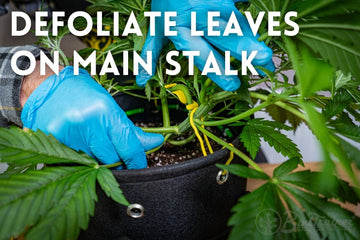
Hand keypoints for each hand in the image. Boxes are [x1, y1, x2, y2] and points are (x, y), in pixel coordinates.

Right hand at [21, 66, 163, 168]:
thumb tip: (155, 143)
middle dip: (118, 161)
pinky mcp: (53, 142)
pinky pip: (75, 162)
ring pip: (94, 164)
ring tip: (93, 146)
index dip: (137, 161)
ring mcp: (68, 133)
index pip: (129, 146)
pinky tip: (79, 148)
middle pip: (112, 160)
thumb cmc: (82, 95)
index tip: (139, 165)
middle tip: (116, 155)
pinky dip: (81, 161)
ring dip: (98, 161)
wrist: (47, 87)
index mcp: (105, 111)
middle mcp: (87, 122)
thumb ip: (130, 130)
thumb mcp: (111, 107)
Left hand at [136, 0, 274, 91]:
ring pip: (239, 24)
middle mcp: (201, 17)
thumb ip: (150, 54)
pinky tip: (257, 33)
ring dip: (252, 40)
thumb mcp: (156, 26)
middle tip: (265, 60)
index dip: (218, 71)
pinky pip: (244, 7)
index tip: (233, 85)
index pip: (202, 54)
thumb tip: (141, 81)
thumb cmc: (166, 2)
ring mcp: (217, 3)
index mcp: (181, 29)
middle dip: (246, 49)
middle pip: (227, 36)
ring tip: (266, 57)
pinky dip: (251, 21)